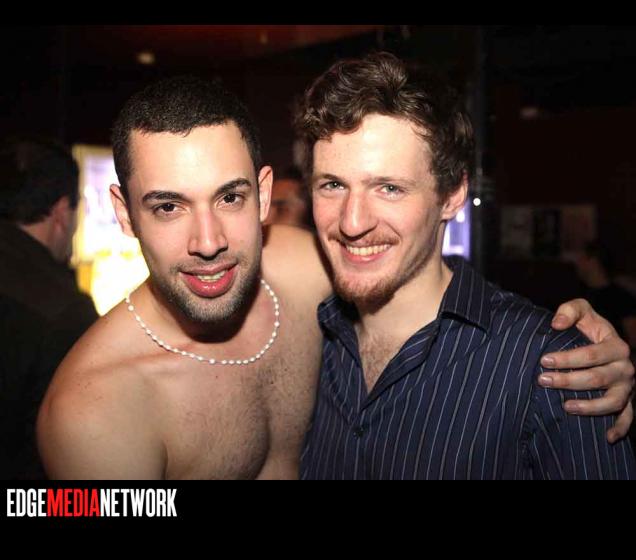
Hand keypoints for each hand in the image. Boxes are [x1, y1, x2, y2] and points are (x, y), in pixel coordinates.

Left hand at [538, 298, 634, 442]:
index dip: (567, 358)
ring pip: (612, 401)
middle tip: (542, 380)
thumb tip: (556, 324)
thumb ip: (570, 310)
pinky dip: (620, 429)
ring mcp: (627, 387)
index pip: (591, 355)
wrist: (602, 343)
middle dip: (568, 381)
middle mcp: (626, 368)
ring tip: (565, 406)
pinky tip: (607, 437)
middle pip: (597, 379)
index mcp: (616, 346)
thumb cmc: (588, 328)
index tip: (543, 360)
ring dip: (589, 407)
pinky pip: (627, 418)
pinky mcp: (627, 401)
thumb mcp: (581, 312)